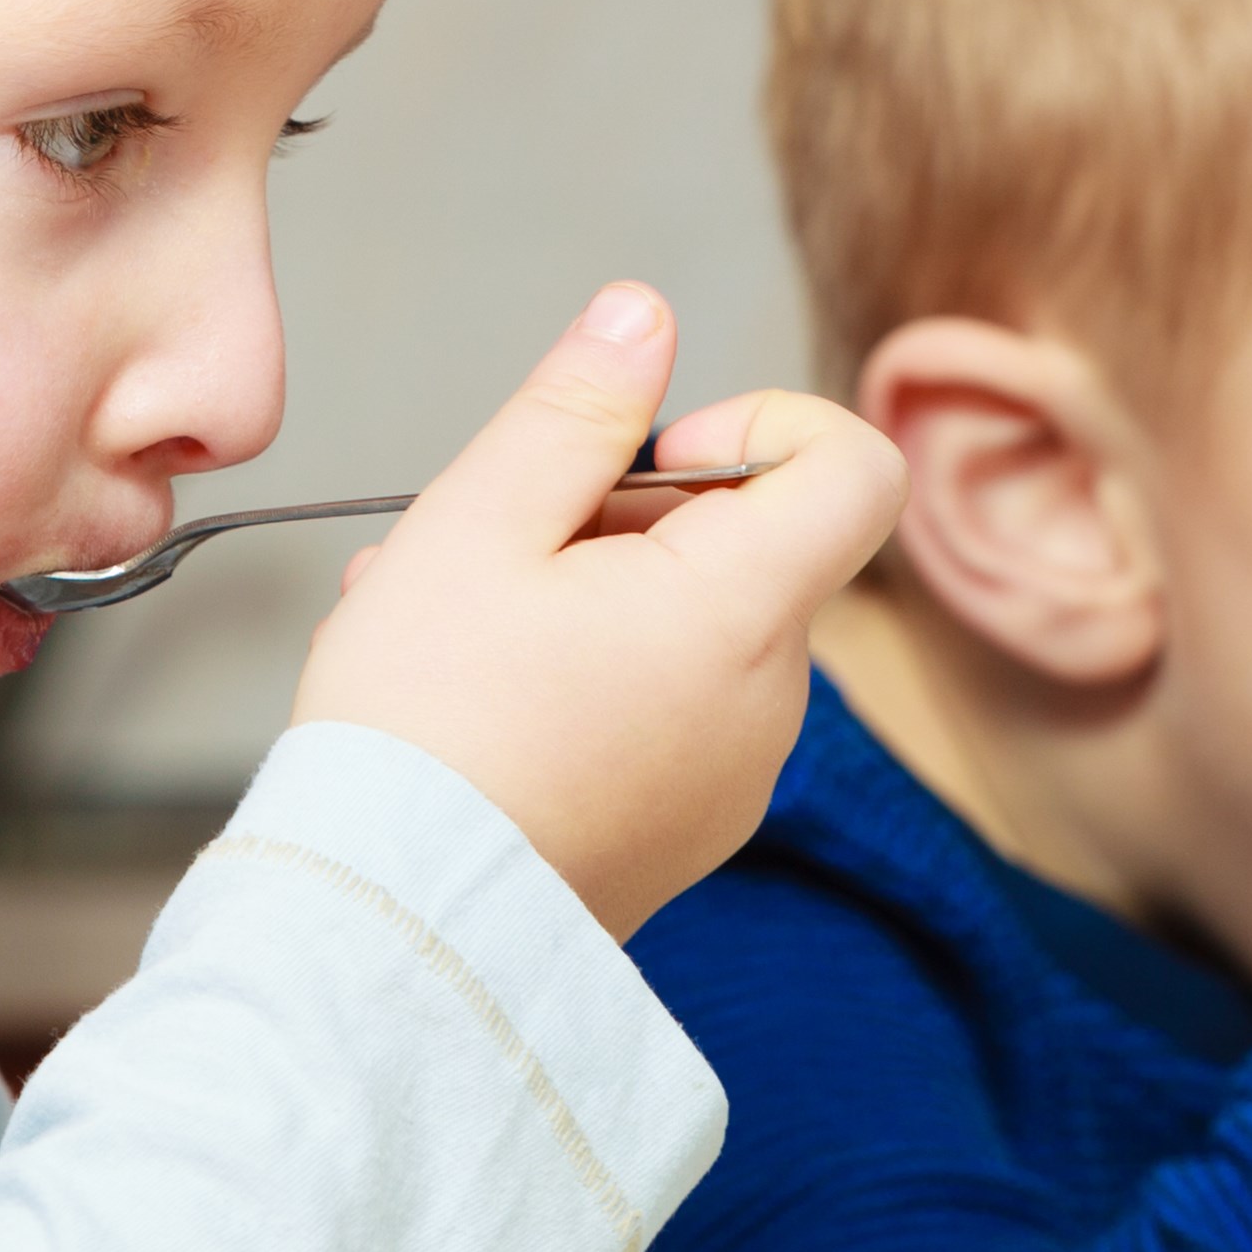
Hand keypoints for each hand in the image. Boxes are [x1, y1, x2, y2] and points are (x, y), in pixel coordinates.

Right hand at [291, 284, 904, 936]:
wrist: (395, 934)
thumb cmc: (423, 732)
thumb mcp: (476, 525)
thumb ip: (575, 410)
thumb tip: (644, 317)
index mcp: (741, 612)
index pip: (856, 466)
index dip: (763, 423)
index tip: (649, 459)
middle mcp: (770, 700)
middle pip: (746, 543)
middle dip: (620, 516)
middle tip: (487, 549)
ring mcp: (735, 774)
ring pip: (686, 623)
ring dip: (579, 595)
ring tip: (442, 627)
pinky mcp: (688, 826)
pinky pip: (662, 707)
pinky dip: (583, 677)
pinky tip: (471, 701)